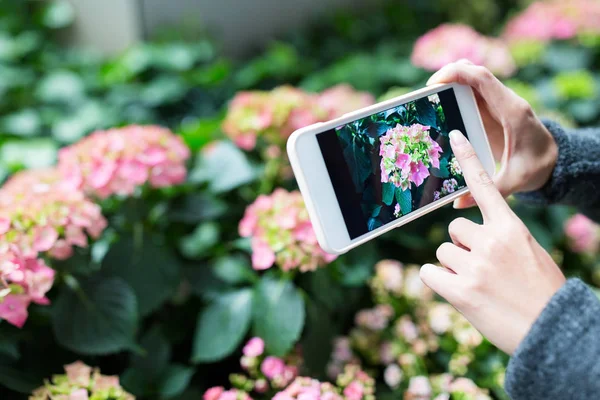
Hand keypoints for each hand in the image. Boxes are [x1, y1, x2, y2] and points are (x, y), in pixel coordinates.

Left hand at [420, 130, 565, 354]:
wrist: (551, 330)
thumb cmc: (541, 292)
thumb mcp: (528, 253)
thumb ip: (500, 238)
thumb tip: (467, 235)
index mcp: (511, 228)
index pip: (485, 187)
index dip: (468, 160)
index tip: (454, 137)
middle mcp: (490, 241)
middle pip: (454, 227)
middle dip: (463, 245)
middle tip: (484, 268)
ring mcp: (474, 266)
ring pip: (443, 251)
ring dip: (454, 266)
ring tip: (479, 285)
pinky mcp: (459, 291)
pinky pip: (429, 273)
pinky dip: (438, 281)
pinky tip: (460, 293)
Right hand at [427, 60, 557, 207]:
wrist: (554, 161)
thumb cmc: (535, 168)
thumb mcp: (513, 182)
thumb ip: (488, 190)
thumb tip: (457, 203)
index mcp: (511, 111)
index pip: (483, 79)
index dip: (457, 74)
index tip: (434, 83)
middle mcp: (505, 101)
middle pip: (475, 72)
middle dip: (449, 75)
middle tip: (427, 94)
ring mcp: (499, 102)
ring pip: (473, 78)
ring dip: (452, 81)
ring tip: (430, 99)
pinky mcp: (494, 108)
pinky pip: (473, 90)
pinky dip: (457, 91)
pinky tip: (441, 107)